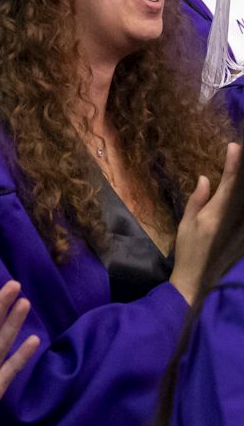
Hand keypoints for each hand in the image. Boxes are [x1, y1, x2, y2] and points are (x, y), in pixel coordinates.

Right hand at [172, 143, 240, 302]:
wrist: (199, 278)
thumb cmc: (188, 250)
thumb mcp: (187, 223)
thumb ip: (198, 200)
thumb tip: (206, 179)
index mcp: (218, 212)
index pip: (229, 182)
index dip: (233, 163)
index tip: (235, 147)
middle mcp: (237, 218)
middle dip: (243, 174)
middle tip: (243, 156)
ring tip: (241, 177)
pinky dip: (243, 204)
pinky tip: (239, 199)